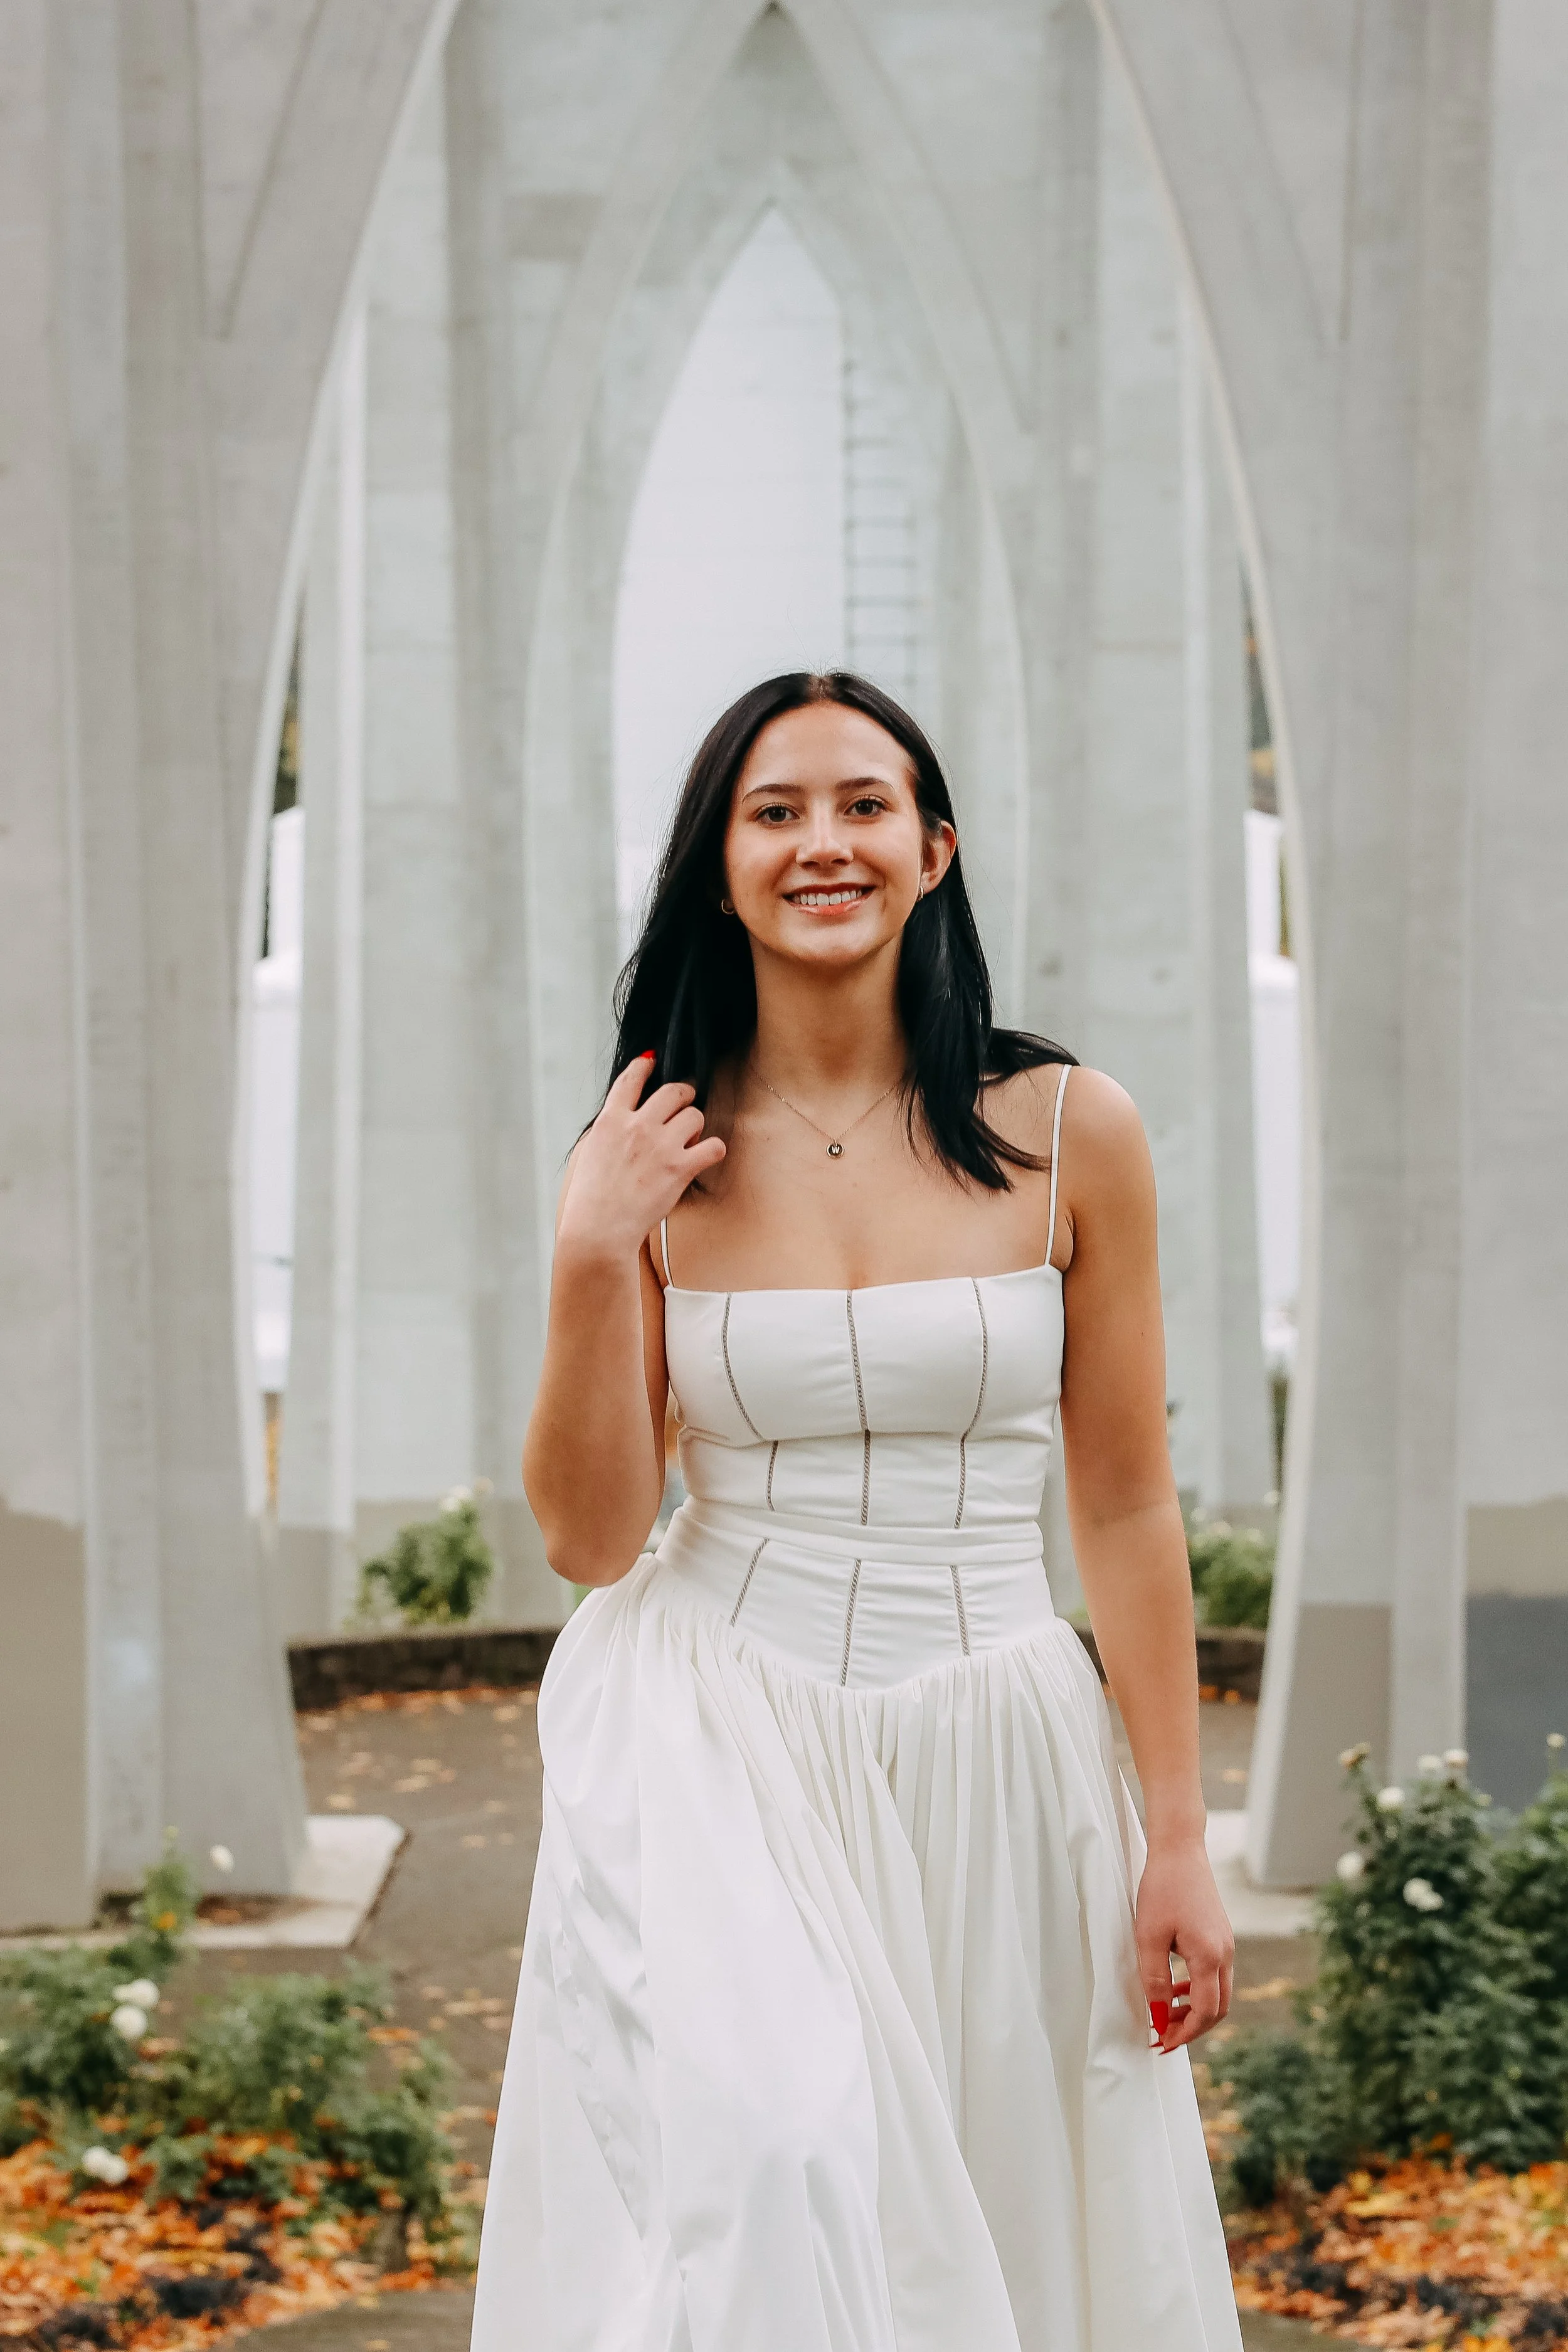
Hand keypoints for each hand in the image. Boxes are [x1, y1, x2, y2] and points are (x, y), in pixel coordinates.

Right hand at [557, 1055, 725, 1263]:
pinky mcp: (680, 1168)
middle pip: (674, 1091)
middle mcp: (637, 1126)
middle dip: (683, 1096)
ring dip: (695, 1127)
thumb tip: (623, 1120)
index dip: (644, 1066)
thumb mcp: (589, 1154)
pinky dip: (713, 1150)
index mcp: (610, 1121)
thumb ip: (609, 1132)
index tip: (652, 1061)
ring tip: (687, 1143)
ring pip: (695, 1116)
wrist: (598, 1230)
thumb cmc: (589, 1200)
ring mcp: (660, 1145)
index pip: (630, 1079)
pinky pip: (714, 1146)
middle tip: (684, 1106)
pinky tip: (705, 1157)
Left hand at [1135, 1835, 1232, 2053]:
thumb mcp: (1149, 1937)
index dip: (1184, 2033)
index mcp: (1210, 1957)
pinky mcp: (1221, 1936)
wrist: (1180, 1849)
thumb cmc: (1162, 1888)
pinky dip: (1196, 1989)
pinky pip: (1214, 1974)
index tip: (1160, 2043)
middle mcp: (1226, 1954)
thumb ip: (1155, 1979)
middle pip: (1217, 2008)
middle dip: (1191, 2028)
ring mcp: (1227, 1944)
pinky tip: (1174, 1987)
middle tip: (1162, 2036)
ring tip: (1164, 2015)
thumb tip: (1157, 2016)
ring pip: (1217, 1993)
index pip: (1205, 2012)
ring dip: (1194, 2009)